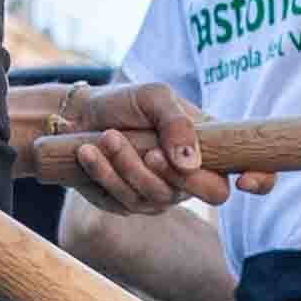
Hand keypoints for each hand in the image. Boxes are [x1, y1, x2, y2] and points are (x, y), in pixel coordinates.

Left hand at [18, 78, 220, 211]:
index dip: (212, 186)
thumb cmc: (126, 102)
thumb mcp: (154, 97)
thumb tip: (190, 163)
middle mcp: (181, 181)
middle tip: (137, 145)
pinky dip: (101, 173)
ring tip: (107, 136)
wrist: (82, 113)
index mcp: (202, 156)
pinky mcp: (124, 203)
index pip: (218, 188)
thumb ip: (178, 124)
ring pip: (146, 198)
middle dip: (152, 170)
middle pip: (177, 194)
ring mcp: (154, 195)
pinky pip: (117, 200)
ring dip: (123, 166)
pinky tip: (88, 151)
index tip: (186, 166)